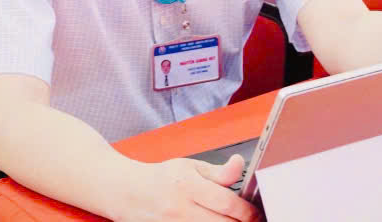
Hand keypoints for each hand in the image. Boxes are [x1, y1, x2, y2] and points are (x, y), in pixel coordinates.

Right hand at [112, 154, 257, 221]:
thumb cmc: (161, 178)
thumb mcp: (191, 167)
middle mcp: (180, 210)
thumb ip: (218, 172)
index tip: (256, 213)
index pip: (227, 203)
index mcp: (188, 187)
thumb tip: (239, 165)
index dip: (248, 211)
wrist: (125, 192)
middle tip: (251, 221)